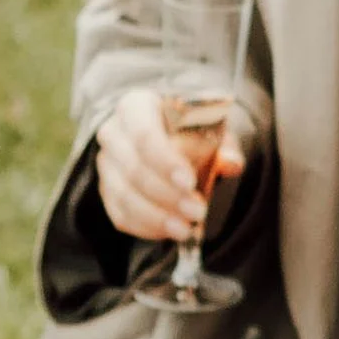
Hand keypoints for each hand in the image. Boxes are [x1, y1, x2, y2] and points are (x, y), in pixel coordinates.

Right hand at [96, 87, 245, 242]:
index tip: (189, 183)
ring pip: (125, 196)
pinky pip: (120, 215)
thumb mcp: (211, 129)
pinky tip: (170, 231)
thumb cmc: (190, 130)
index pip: (143, 134)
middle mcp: (114, 133)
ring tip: (186, 229)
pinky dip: (147, 228)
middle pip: (134, 169)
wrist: (169, 138)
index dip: (165, 161)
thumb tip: (231, 164)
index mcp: (136, 107)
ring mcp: (107, 164)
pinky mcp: (107, 191)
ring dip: (157, 217)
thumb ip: (223, 146)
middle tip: (197, 212)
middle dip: (168, 196)